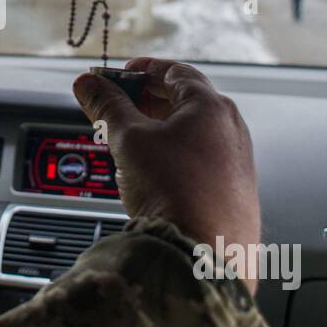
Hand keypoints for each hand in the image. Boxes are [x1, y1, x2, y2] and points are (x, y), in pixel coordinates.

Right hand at [72, 58, 260, 293]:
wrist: (203, 256)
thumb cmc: (173, 193)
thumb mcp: (128, 141)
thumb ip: (106, 107)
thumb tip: (88, 84)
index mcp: (211, 106)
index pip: (174, 71)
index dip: (141, 69)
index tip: (118, 75)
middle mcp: (233, 129)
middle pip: (185, 101)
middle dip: (147, 100)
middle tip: (117, 108)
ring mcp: (238, 162)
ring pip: (194, 133)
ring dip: (160, 130)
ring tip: (131, 143)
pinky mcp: (236, 191)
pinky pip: (203, 160)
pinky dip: (176, 156)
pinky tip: (155, 174)